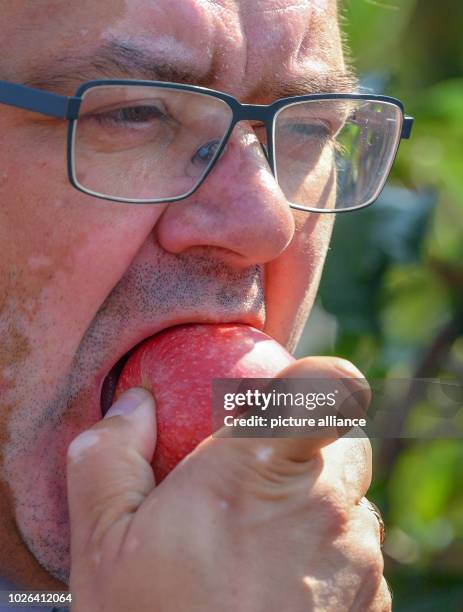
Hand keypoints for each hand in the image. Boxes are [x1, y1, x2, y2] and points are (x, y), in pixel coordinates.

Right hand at [67, 357, 390, 610]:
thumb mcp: (102, 540)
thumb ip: (111, 453)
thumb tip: (136, 404)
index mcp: (262, 469)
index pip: (328, 390)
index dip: (323, 382)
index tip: (298, 396)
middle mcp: (327, 507)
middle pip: (345, 445)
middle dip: (308, 453)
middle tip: (257, 488)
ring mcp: (358, 561)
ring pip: (353, 503)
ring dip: (318, 511)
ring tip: (259, 553)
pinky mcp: (374, 607)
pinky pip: (361, 557)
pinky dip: (328, 559)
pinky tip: (279, 594)